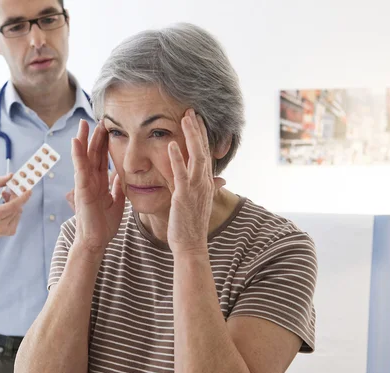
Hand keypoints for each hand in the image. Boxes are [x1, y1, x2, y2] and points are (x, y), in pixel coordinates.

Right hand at [0, 173, 31, 250]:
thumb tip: (11, 175)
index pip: (12, 206)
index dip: (22, 197)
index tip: (29, 190)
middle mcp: (0, 226)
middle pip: (16, 207)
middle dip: (16, 196)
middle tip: (13, 187)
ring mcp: (6, 231)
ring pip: (18, 211)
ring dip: (14, 202)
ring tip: (4, 197)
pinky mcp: (10, 232)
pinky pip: (17, 216)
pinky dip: (14, 209)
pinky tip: (5, 207)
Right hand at [71, 120, 125, 253]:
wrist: (96, 241)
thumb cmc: (104, 224)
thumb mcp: (116, 201)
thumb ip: (117, 187)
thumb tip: (120, 175)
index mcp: (99, 182)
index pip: (102, 158)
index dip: (104, 143)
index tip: (108, 127)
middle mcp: (91, 180)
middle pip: (93, 153)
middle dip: (95, 136)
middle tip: (98, 119)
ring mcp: (85, 184)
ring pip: (84, 157)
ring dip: (83, 140)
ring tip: (84, 124)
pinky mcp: (82, 189)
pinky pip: (80, 169)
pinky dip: (78, 155)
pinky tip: (76, 142)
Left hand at [165, 109, 224, 254]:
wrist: (191, 245)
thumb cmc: (191, 225)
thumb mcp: (200, 202)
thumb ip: (205, 188)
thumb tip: (218, 181)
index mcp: (206, 182)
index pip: (205, 153)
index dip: (201, 135)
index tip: (196, 119)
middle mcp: (204, 182)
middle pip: (203, 149)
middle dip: (198, 129)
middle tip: (191, 110)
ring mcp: (195, 189)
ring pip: (196, 156)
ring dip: (191, 136)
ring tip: (185, 118)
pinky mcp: (184, 196)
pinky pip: (181, 174)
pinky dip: (177, 158)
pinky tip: (172, 144)